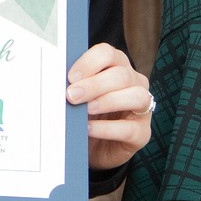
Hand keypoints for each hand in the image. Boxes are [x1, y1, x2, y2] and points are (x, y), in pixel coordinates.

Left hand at [67, 44, 152, 170]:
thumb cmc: (86, 115)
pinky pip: (130, 128)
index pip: (108, 54)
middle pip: (121, 75)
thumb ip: (74, 85)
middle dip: (94, 85)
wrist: (92, 147)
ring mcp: (142, 108)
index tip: (70, 77)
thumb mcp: (79, 97)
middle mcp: (134, 83)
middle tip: (72, 95)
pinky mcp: (142, 133)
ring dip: (107, 102)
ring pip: (136, 96)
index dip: (89, 63)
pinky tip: (89, 129)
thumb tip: (58, 82)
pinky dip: (107, 129)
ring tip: (85, 110)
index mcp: (117, 66)